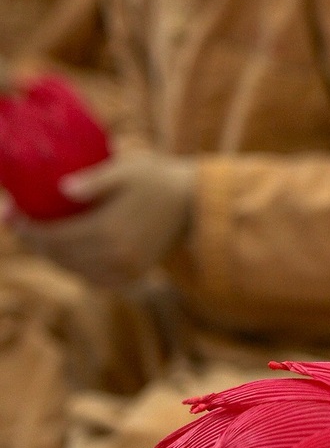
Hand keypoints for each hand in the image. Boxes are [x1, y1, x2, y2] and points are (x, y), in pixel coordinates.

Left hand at [13, 150, 195, 286]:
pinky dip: (76, 268)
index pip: (55, 237)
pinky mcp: (134, 274)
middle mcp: (116, 256)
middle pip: (60, 257)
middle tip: (18, 224)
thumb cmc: (157, 178)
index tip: (10, 214)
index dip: (27, 229)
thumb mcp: (127, 168)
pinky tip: (68, 253)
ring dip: (53, 256)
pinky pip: (94, 279)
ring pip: (75, 270)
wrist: (194, 202)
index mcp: (110, 230)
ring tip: (39, 238)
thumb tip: (63, 189)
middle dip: (35, 242)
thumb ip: (95, 180)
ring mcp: (126, 269)